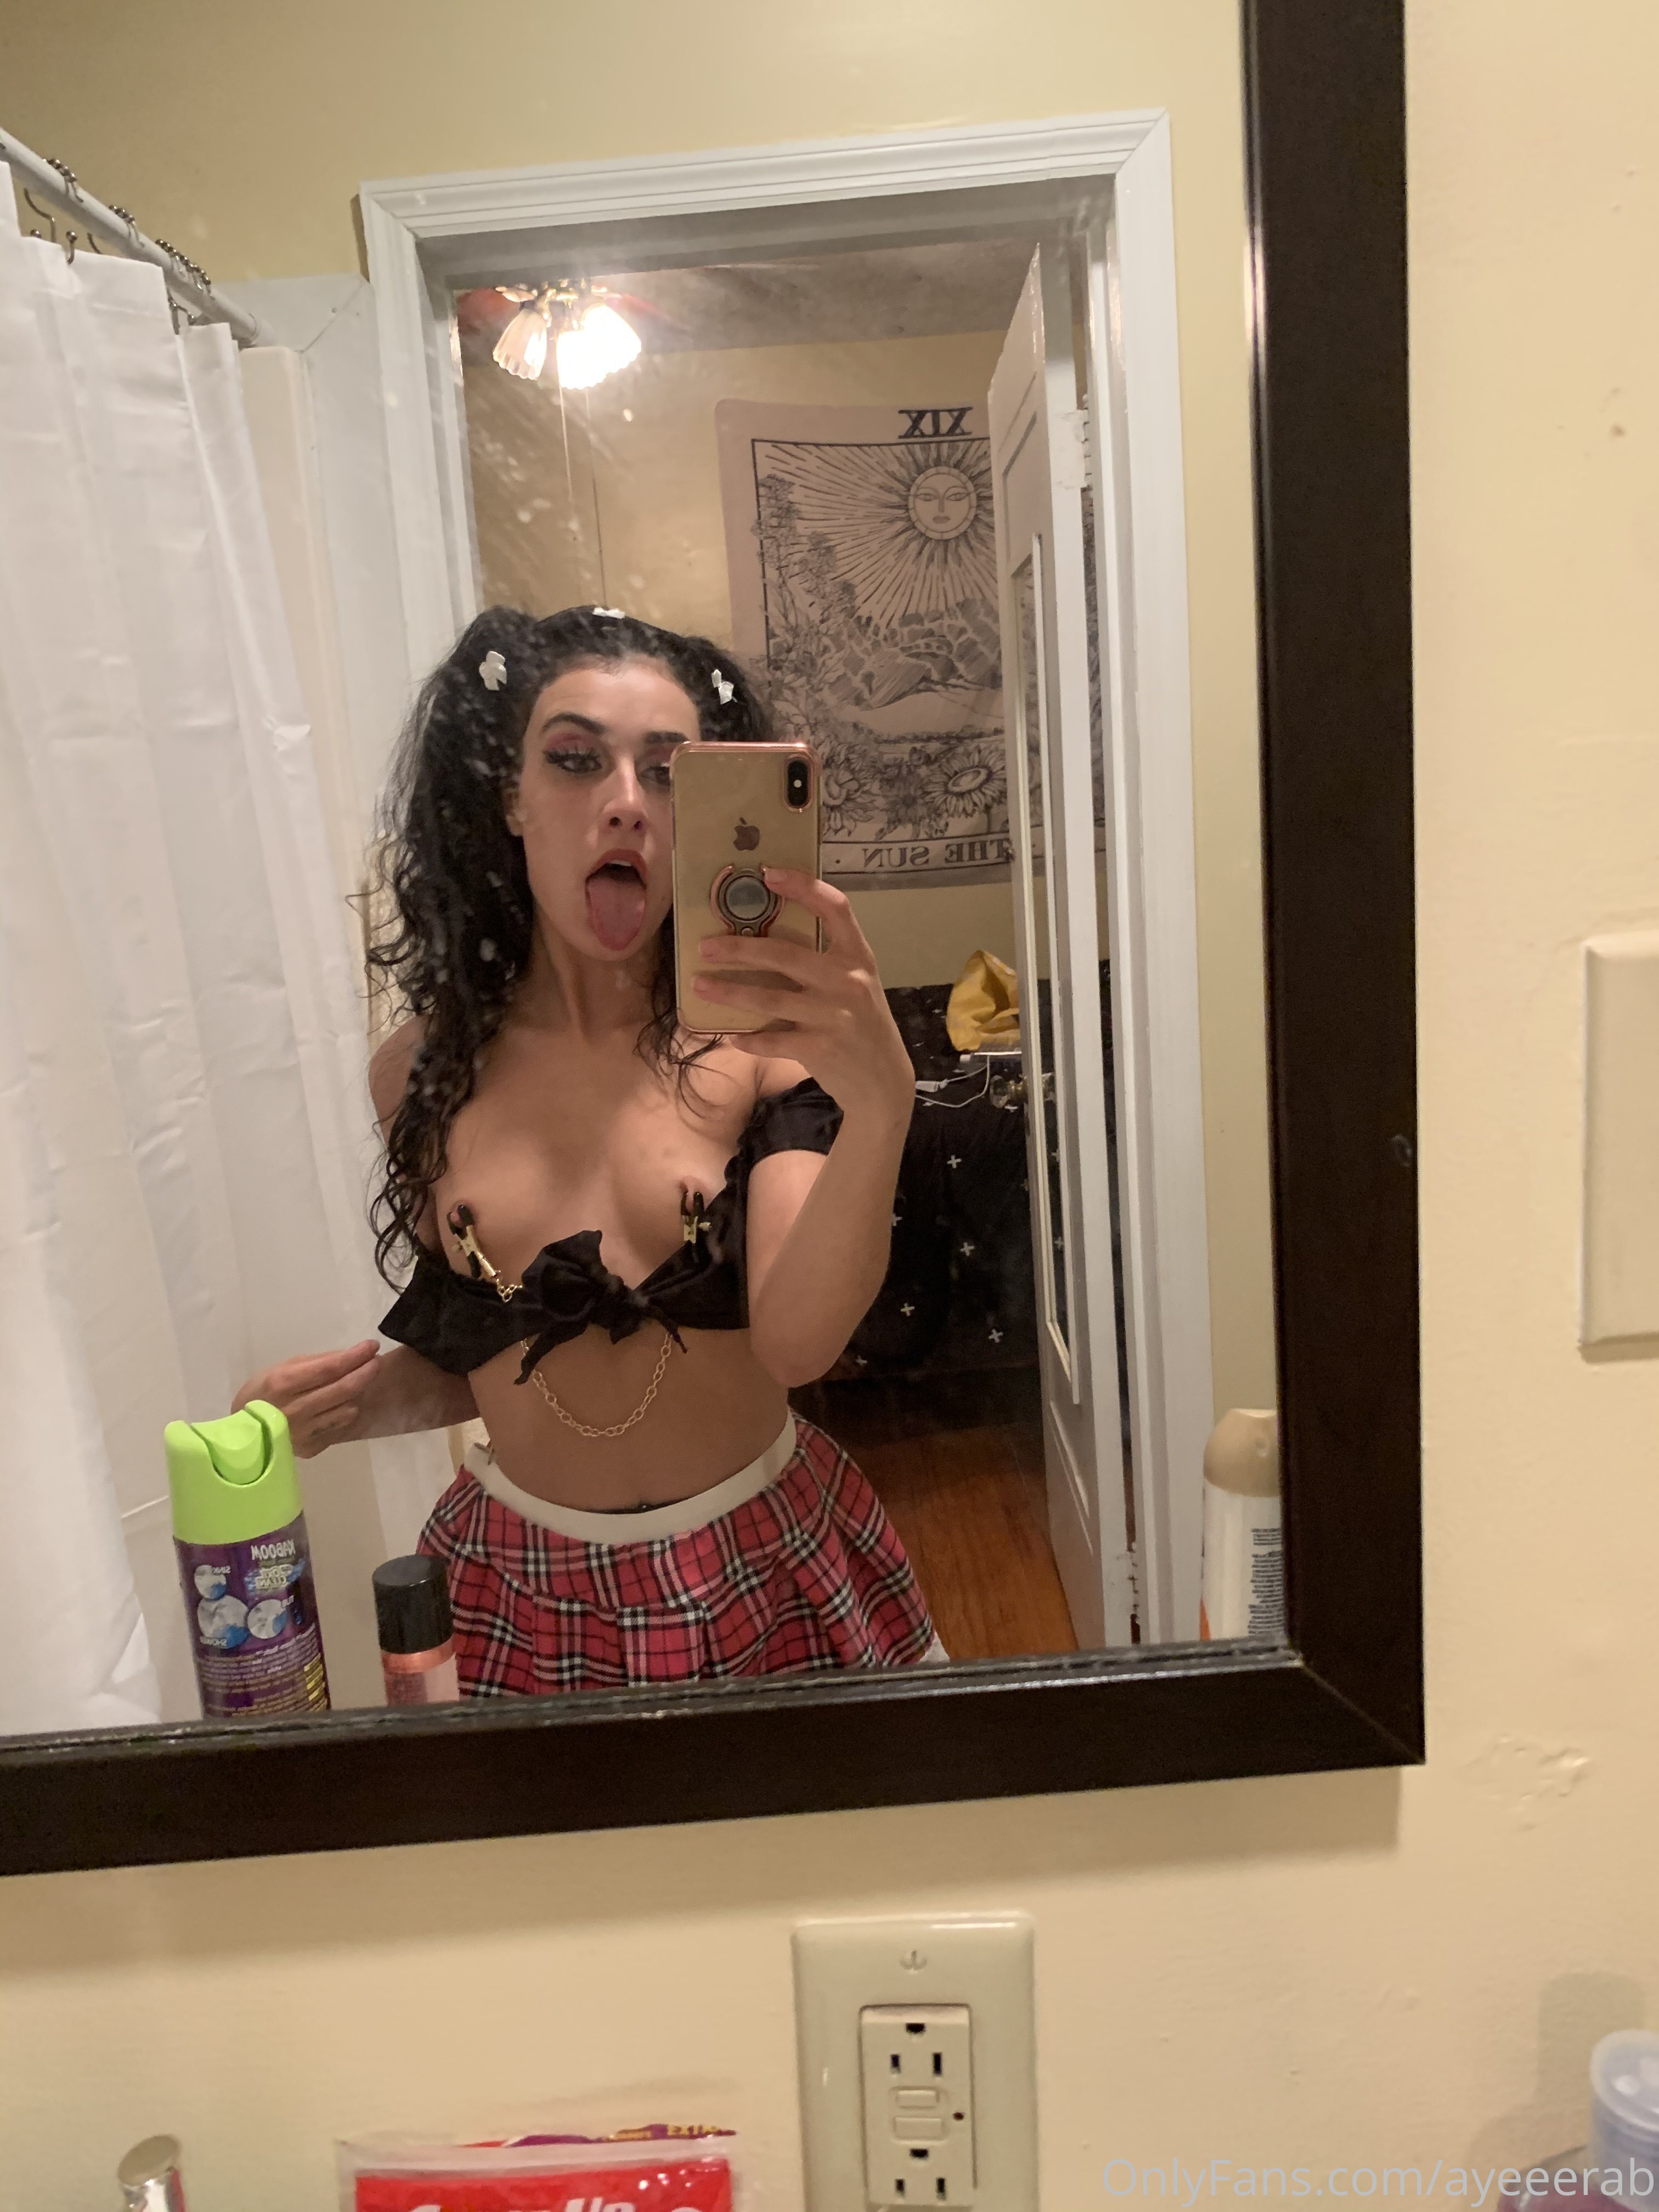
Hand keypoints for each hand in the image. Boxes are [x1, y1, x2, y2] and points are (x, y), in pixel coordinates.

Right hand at [231, 1339, 381, 1458]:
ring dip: (358, 1393)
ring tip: (358, 1381)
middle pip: (343, 1389)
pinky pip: (339, 1427)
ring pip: (347, 1410)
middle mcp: (295, 1410)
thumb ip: (316, 1362)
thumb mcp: (282, 1368)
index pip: (330, 1368)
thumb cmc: (263, 1394)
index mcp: (283, 1384)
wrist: (243, 1433)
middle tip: (375, 1361)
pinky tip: (343, 1403)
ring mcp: (304, 1432)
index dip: (356, 1356)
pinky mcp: (310, 1448)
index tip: (371, 1345)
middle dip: (366, 1372)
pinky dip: (346, 1412)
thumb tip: (349, 1355)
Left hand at [696, 869, 913, 1125]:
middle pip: (785, 953)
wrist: (883, 1082)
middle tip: (705, 946)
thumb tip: (763, 941)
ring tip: (699, 985)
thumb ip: (825, 962)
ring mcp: (834, 1015)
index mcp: (858, 957)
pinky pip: (772, 1040)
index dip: (803, 887)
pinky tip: (730, 1036)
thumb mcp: (855, 986)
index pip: (836, 908)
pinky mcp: (820, 1048)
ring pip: (768, 997)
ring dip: (728, 991)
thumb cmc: (862, 1026)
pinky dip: (748, 1039)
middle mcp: (848, 981)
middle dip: (739, 948)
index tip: (768, 873)